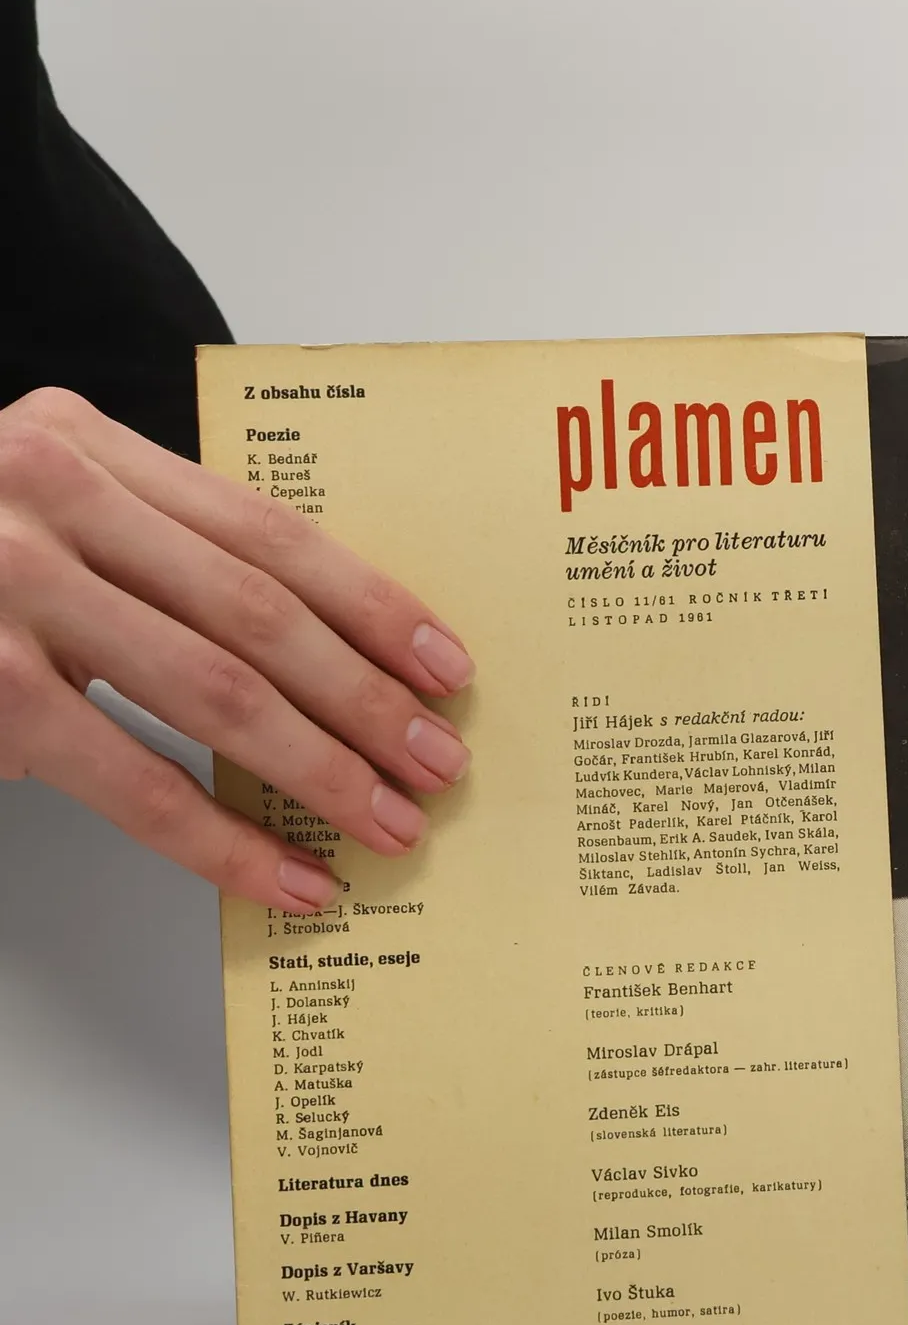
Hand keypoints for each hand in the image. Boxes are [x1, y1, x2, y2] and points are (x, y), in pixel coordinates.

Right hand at [0, 387, 472, 914]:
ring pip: (215, 694)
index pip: (268, 530)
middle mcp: (49, 496)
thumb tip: (331, 656)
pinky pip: (136, 781)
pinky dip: (226, 842)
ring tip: (390, 823)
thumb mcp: (60, 518)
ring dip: (321, 772)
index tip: (447, 669)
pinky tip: (289, 878)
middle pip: (258, 613)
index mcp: (88, 446)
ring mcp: (11, 588)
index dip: (371, 606)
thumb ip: (169, 552)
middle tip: (438, 762)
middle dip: (366, 700)